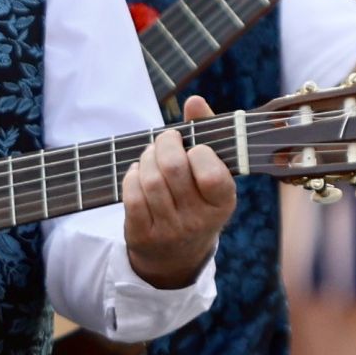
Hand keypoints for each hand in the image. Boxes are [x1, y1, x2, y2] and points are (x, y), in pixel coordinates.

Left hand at [123, 94, 236, 289]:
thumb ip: (206, 134)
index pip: (212, 175)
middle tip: (164, 140)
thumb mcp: (211, 175)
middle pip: (173, 169)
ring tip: (151, 155)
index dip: (198, 153)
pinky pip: (132, 195)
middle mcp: (199, 220)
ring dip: (146, 158)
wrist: (176, 255)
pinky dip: (131, 176)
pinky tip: (138, 173)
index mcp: (223, 203)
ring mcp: (170, 230)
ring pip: (150, 180)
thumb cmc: (197, 200)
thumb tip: (195, 100)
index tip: (194, 147)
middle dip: (164, 145)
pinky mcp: (143, 234)